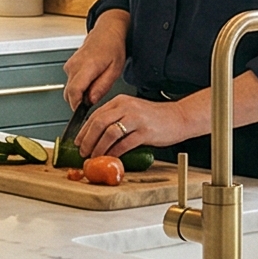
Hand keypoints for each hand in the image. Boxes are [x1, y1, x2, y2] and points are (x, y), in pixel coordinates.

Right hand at [64, 11, 129, 109]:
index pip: (74, 91)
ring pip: (69, 88)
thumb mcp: (115, 70)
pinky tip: (90, 80)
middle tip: (94, 99)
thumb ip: (102, 87)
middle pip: (69, 93)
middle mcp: (74, 65)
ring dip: (80, 93)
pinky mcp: (69, 66)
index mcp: (87, 66)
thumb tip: (91, 100)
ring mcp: (70, 65)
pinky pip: (71, 82)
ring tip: (95, 86)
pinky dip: (79, 86)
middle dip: (79, 101)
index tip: (82, 112)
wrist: (107, 32)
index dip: (76, 105)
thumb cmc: (113, 48)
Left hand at [75, 91, 198, 161]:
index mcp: (121, 101)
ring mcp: (136, 119)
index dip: (83, 130)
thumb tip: (96, 135)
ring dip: (98, 148)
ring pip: (109, 133)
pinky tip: (111, 158)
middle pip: (98, 123)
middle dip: (87, 140)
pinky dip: (114, 152)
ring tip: (94, 157)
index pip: (95, 115)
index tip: (78, 141)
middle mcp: (126, 107)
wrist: (179, 117)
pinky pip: (124, 144)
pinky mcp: (145, 132)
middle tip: (83, 152)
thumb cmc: (156, 117)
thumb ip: (116, 118)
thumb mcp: (132, 111)